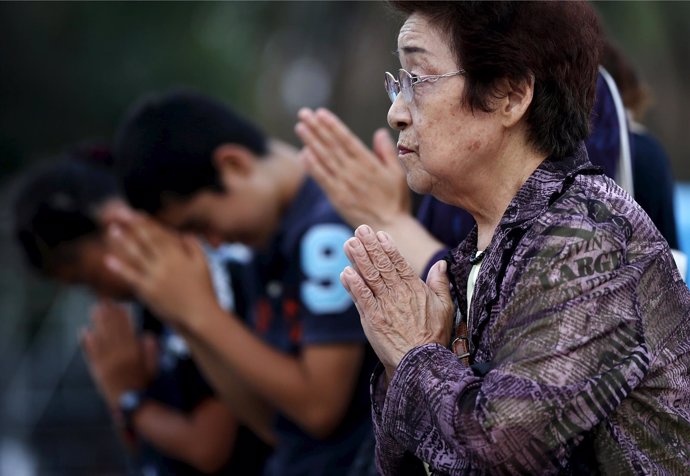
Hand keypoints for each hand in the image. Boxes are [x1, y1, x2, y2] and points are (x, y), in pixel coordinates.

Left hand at [81, 300, 153, 407]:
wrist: (131, 406)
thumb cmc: (146, 387)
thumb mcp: (155, 369)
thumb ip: (151, 351)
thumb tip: (147, 336)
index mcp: (134, 354)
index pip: (127, 329)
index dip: (122, 316)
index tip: (119, 304)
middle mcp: (119, 356)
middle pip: (112, 330)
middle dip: (108, 314)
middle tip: (103, 300)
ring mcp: (106, 363)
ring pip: (100, 338)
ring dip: (97, 323)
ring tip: (94, 310)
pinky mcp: (97, 371)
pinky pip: (90, 353)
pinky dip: (86, 342)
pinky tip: (84, 331)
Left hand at [102, 207, 220, 327]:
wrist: (199, 314)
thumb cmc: (204, 289)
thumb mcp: (204, 263)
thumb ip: (194, 245)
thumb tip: (183, 233)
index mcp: (179, 254)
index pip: (160, 234)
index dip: (147, 223)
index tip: (137, 214)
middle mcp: (165, 262)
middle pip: (146, 240)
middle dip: (133, 226)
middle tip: (120, 215)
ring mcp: (155, 276)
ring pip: (136, 254)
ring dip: (123, 241)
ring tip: (112, 231)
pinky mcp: (147, 291)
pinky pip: (130, 276)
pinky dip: (119, 267)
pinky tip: (108, 260)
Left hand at [295, 108, 409, 229]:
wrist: (390, 227)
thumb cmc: (396, 200)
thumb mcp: (398, 174)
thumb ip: (386, 153)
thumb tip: (379, 133)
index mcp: (369, 163)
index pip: (347, 140)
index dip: (333, 125)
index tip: (321, 113)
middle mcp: (354, 171)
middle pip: (332, 146)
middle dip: (317, 128)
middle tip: (304, 114)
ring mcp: (344, 184)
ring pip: (324, 159)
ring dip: (311, 142)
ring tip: (300, 127)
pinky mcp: (337, 197)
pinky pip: (322, 179)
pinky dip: (312, 166)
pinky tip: (303, 154)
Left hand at [339, 225, 453, 378]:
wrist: (421, 361)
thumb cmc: (434, 336)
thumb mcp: (446, 307)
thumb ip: (440, 283)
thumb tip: (442, 263)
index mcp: (415, 288)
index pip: (399, 262)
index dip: (387, 247)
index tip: (379, 234)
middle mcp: (398, 293)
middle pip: (381, 265)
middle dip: (369, 246)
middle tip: (360, 230)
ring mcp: (384, 305)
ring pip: (369, 277)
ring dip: (358, 259)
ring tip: (349, 243)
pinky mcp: (373, 319)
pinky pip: (361, 297)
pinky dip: (353, 284)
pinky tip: (345, 272)